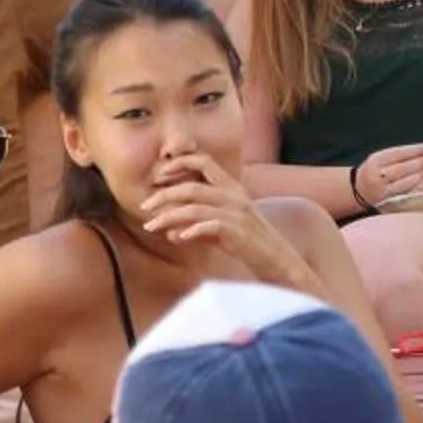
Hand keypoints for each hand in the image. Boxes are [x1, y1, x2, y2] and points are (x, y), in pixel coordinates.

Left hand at [140, 153, 311, 281]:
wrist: (278, 261)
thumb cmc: (250, 245)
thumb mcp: (222, 230)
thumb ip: (198, 226)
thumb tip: (170, 231)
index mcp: (232, 188)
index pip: (204, 162)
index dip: (179, 164)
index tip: (159, 177)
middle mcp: (235, 196)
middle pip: (191, 187)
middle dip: (163, 196)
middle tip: (144, 206)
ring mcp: (237, 213)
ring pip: (194, 207)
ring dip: (168, 217)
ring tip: (151, 227)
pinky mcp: (238, 232)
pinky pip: (208, 226)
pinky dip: (190, 231)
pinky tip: (176, 238)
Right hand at [354, 143, 422, 209]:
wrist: (359, 192)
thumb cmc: (374, 173)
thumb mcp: (380, 158)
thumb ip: (399, 154)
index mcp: (375, 161)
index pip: (399, 153)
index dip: (417, 149)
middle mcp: (378, 177)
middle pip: (405, 168)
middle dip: (422, 161)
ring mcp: (384, 192)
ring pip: (408, 182)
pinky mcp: (391, 203)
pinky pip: (410, 194)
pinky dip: (421, 187)